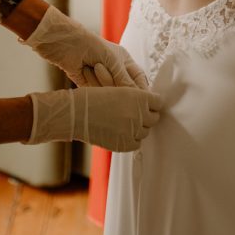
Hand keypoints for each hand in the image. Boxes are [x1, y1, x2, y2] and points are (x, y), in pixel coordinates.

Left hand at [23, 5, 147, 88]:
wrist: (66, 44)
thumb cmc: (92, 45)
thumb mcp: (113, 61)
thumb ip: (125, 80)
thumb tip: (138, 97)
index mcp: (125, 62)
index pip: (138, 80)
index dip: (141, 89)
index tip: (142, 99)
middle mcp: (115, 72)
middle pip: (123, 89)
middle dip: (114, 81)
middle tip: (102, 67)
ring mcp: (101, 80)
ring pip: (109, 92)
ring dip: (100, 79)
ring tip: (94, 66)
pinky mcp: (89, 87)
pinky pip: (96, 93)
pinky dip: (91, 82)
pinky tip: (85, 70)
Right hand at [27, 85, 162, 149]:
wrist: (76, 113)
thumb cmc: (94, 98)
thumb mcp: (118, 90)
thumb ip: (136, 98)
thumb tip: (150, 107)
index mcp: (139, 97)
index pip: (158, 102)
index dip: (152, 104)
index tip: (148, 105)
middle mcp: (139, 114)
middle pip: (154, 118)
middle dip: (146, 116)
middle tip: (135, 115)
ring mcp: (133, 130)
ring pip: (145, 131)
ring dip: (138, 128)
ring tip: (123, 123)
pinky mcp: (125, 144)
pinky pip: (136, 143)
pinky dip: (131, 139)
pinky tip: (121, 133)